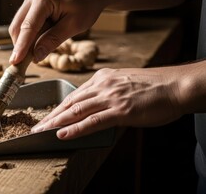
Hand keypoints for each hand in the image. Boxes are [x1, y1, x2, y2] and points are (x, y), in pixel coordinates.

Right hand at [8, 0, 106, 64]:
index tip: (15, 62)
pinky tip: (39, 40)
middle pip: (17, 26)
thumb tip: (36, 57)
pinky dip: (29, 34)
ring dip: (24, 40)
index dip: (21, 46)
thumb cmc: (87, 5)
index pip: (28, 27)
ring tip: (36, 51)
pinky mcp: (32, 1)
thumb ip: (53, 40)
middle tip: (24, 63)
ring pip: (18, 24)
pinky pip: (24, 21)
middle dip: (20, 45)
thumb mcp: (74, 26)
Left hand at [31, 68, 182, 139]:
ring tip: (41, 132)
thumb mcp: (124, 83)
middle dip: (51, 116)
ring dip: (56, 123)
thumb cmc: (154, 86)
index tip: (47, 117)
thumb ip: (107, 92)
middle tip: (36, 127)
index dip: (58, 108)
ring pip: (76, 111)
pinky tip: (62, 134)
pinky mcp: (120, 110)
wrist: (176, 85)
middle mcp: (103, 85)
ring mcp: (111, 97)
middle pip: (70, 103)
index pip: (74, 95)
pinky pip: (93, 121)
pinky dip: (76, 128)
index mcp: (102, 78)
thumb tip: (96, 106)